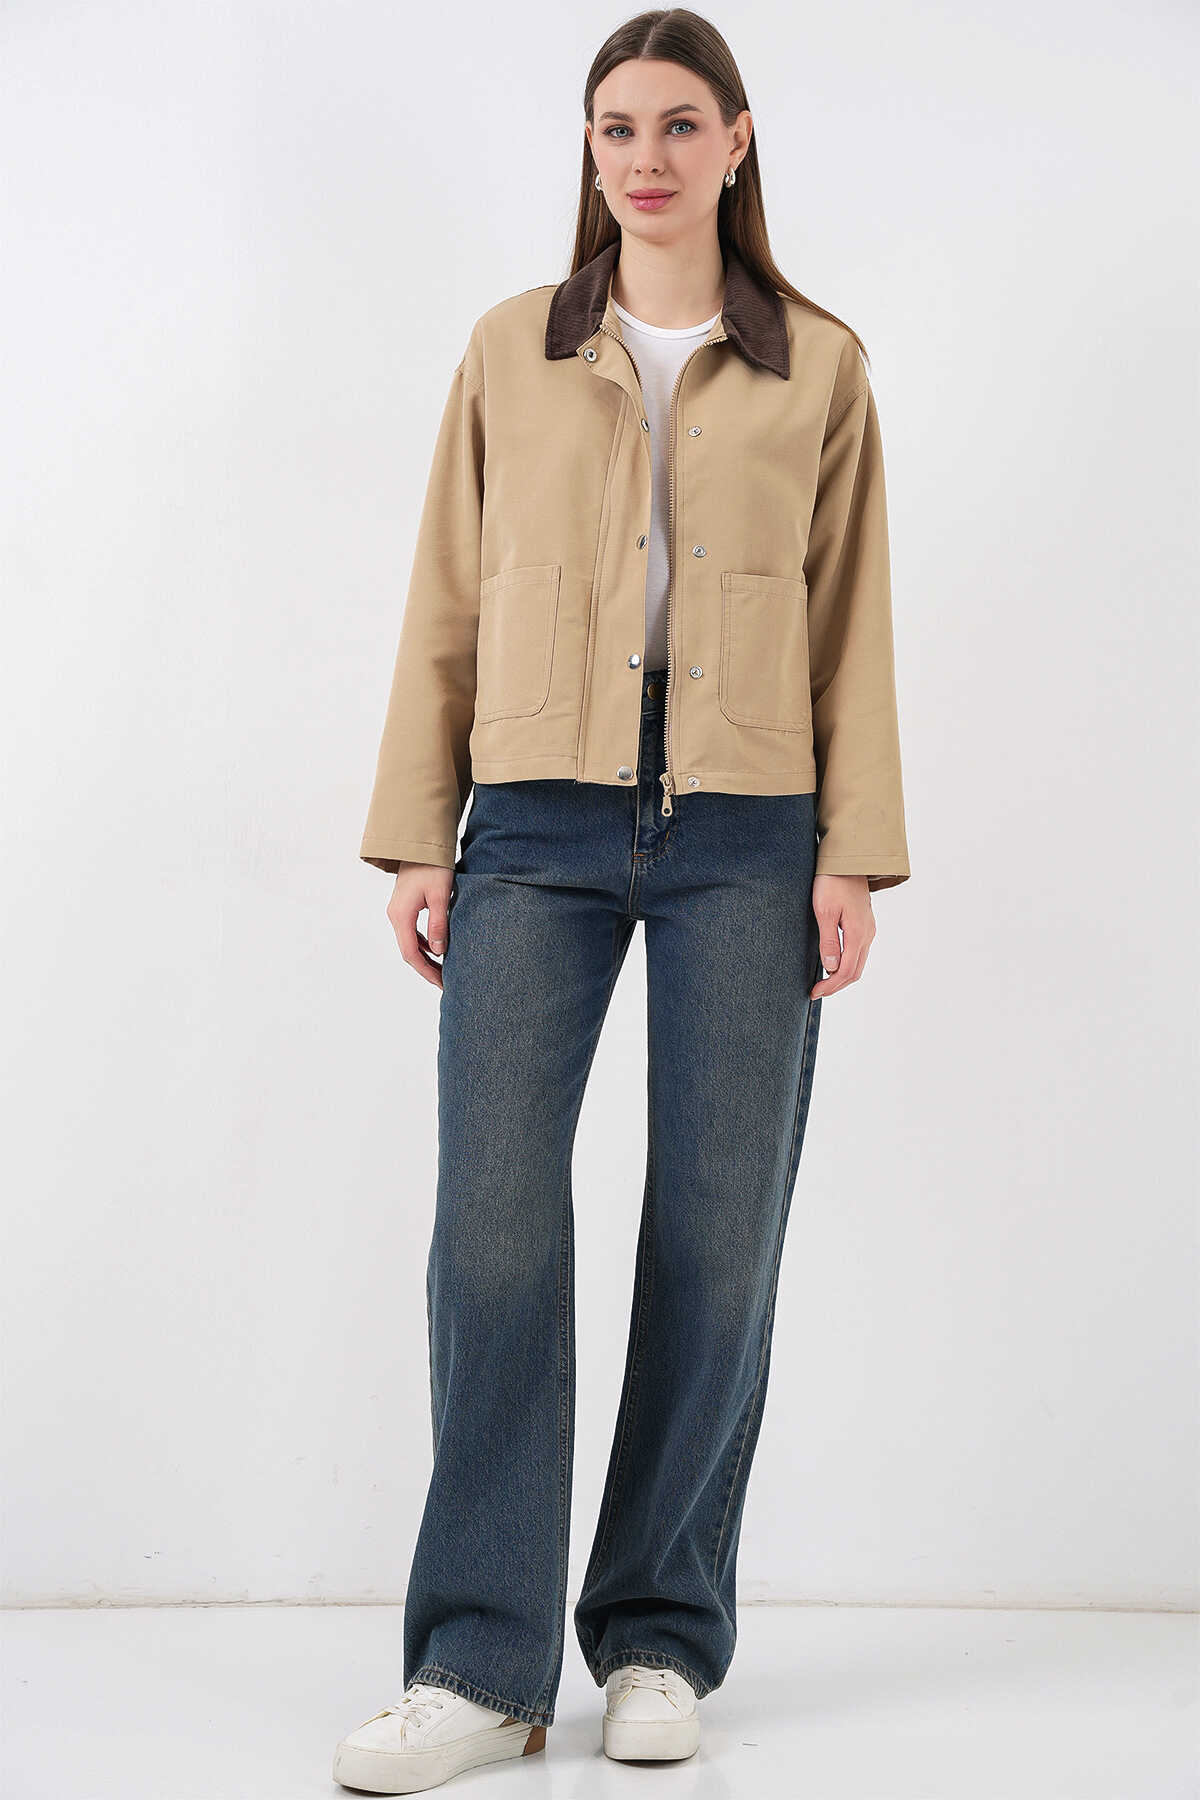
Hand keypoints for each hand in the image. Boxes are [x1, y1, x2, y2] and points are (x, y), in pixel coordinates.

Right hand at [386, 863, 454, 990]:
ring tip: (443, 968)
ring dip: (425, 957)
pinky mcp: (404, 905)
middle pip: (409, 951)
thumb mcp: (441, 895)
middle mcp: (395, 915)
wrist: (420, 844)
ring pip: (410, 942)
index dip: (426, 971)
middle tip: (445, 981)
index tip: (442, 983)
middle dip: (426, 968)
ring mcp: (398, 910)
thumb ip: (439, 924)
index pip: (411, 954)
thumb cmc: (433, 866)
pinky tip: (437, 947)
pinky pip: (412, 931)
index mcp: (401, 915)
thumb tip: (439, 952)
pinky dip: (424, 943)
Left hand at [810, 873, 875, 997]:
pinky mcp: (864, 923)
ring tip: (823, 981)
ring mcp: (868, 929)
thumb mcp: (824, 912)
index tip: (814, 992)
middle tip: (816, 991)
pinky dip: (846, 963)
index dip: (830, 985)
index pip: (846, 971)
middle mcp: (867, 934)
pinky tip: (833, 962)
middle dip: (836, 985)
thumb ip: (829, 941)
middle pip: (855, 971)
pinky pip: (858, 951)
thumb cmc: (832, 882)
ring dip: (842, 976)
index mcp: (858, 934)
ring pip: (858, 962)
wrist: (847, 860)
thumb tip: (831, 967)